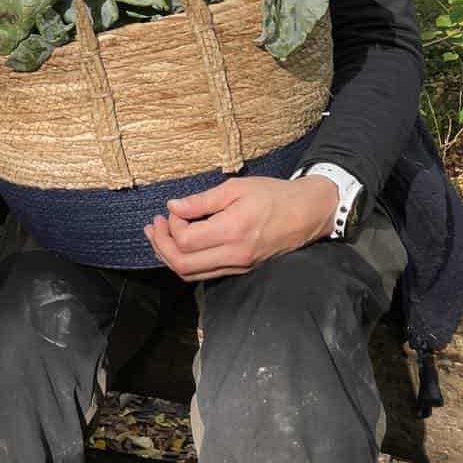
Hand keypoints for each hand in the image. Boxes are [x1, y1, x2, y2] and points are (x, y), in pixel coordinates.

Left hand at [144, 174, 338, 281]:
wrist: (307, 212)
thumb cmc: (273, 195)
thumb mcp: (236, 188)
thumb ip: (202, 200)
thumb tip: (173, 207)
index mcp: (233, 231)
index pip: (186, 240)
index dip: (171, 225)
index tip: (173, 208)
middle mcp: (234, 254)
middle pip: (182, 264)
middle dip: (161, 245)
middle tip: (155, 225)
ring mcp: (238, 265)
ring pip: (191, 274)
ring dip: (169, 256)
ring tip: (158, 235)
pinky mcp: (240, 268)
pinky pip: (204, 273)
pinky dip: (185, 261)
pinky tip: (178, 244)